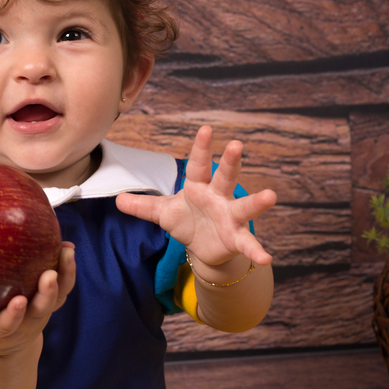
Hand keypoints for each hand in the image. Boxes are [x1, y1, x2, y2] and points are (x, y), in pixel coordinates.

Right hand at [0, 243, 76, 355]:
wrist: (4, 346)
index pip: (7, 325)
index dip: (13, 315)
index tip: (18, 302)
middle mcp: (23, 324)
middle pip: (40, 312)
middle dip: (46, 294)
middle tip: (49, 275)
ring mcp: (39, 314)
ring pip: (57, 298)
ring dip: (64, 276)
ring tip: (66, 251)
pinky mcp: (50, 302)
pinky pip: (64, 287)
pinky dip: (68, 269)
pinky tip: (67, 247)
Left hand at [115, 126, 275, 267]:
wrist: (204, 248)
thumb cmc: (187, 221)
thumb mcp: (163, 213)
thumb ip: (143, 206)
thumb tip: (117, 199)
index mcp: (199, 187)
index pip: (199, 165)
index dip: (202, 148)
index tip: (206, 129)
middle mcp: (218, 197)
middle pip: (224, 177)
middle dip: (230, 163)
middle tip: (236, 145)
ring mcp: (231, 216)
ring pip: (245, 206)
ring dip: (257, 202)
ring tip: (270, 196)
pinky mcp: (237, 237)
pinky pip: (248, 243)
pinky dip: (257, 251)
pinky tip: (266, 259)